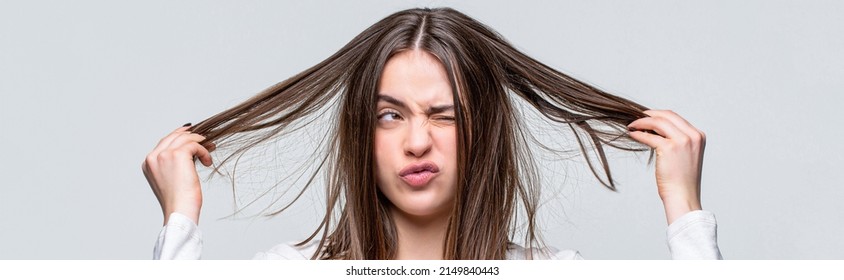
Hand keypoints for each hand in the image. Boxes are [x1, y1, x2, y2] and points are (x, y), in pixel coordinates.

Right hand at [142, 125, 213, 224]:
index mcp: (148, 163)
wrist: (179, 210)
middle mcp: (153, 157)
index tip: (194, 136)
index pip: (165, 141)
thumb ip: (172, 163)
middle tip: (206, 142)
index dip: (181, 135)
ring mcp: (164, 154)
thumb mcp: (169, 178)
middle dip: (192, 137)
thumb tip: (189, 149)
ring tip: (208, 154)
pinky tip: (208, 162)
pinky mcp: (178, 155)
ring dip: (200, 144)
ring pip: (186, 138)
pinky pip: (195, 145)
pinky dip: (204, 152)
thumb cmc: (177, 200)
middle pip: (175, 136)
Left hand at [627, 110, 704, 224]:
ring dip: (642, 122)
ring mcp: (682, 141)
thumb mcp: (685, 155)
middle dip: (649, 115)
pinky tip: (632, 134)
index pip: (676, 117)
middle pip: (667, 115)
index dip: (659, 114)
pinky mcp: (669, 148)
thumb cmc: (681, 180)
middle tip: (636, 118)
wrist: (683, 196)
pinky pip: (649, 136)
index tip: (646, 116)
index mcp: (698, 136)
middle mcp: (692, 136)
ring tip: (631, 126)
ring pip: (658, 122)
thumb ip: (677, 140)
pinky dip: (639, 134)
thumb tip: (654, 129)